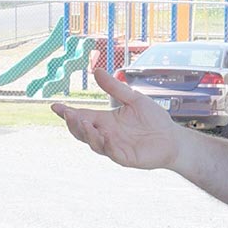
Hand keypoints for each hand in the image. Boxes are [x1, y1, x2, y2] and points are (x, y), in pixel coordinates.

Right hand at [51, 68, 183, 170]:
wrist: (173, 138)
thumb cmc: (154, 119)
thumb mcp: (134, 99)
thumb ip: (115, 88)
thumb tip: (96, 70)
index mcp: (105, 121)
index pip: (82, 116)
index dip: (67, 113)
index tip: (55, 106)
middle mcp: (106, 134)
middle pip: (82, 132)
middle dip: (73, 124)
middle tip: (70, 114)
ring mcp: (114, 147)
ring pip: (93, 143)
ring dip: (87, 134)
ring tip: (84, 122)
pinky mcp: (125, 158)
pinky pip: (111, 152)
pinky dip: (106, 145)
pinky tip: (104, 136)